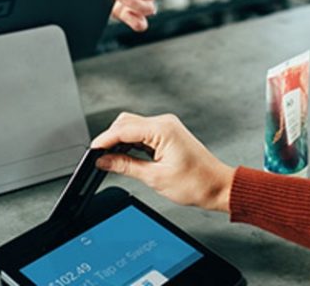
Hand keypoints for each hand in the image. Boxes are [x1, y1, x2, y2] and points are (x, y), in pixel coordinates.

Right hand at [91, 112, 235, 212]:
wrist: (218, 186)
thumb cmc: (196, 183)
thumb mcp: (155, 178)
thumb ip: (125, 166)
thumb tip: (104, 161)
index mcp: (162, 130)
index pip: (123, 129)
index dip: (104, 140)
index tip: (92, 151)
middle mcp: (164, 123)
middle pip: (125, 123)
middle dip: (110, 138)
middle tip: (98, 157)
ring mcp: (166, 127)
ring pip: (132, 126)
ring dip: (120, 141)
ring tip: (109, 159)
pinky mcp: (166, 134)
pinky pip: (141, 133)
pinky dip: (130, 143)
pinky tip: (124, 156)